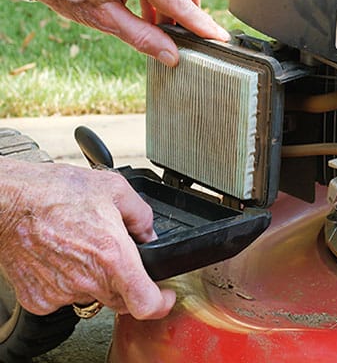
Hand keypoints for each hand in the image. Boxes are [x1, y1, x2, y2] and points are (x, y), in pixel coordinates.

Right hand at [0, 158, 174, 319]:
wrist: (8, 202)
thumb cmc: (53, 192)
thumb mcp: (114, 189)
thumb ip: (141, 216)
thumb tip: (149, 233)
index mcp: (113, 257)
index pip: (146, 303)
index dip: (161, 302)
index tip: (164, 295)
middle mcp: (89, 280)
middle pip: (122, 299)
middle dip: (127, 281)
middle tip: (113, 255)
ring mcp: (62, 293)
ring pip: (93, 296)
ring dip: (94, 278)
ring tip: (80, 246)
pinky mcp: (39, 299)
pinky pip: (64, 297)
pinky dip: (67, 281)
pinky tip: (60, 256)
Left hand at [27, 0, 229, 66]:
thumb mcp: (103, 20)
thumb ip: (142, 38)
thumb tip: (171, 55)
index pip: (180, 2)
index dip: (202, 23)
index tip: (221, 38)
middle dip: (190, 11)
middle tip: (182, 35)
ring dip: (174, 2)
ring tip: (157, 24)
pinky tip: (146, 8)